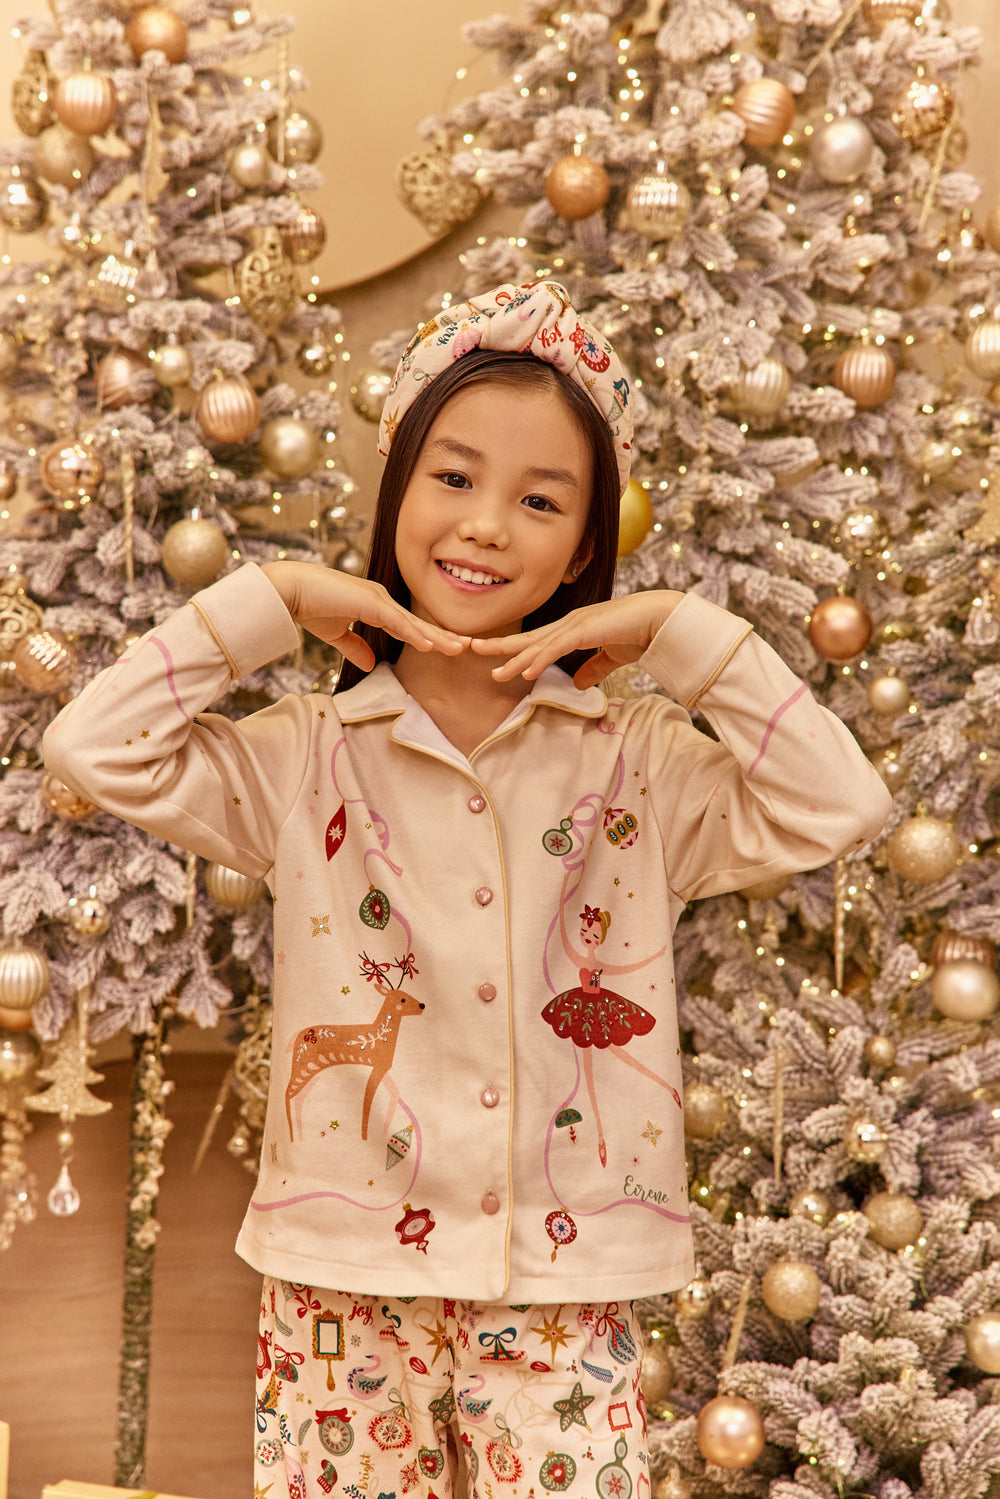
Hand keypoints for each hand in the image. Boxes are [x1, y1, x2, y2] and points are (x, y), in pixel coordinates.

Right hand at [261, 561, 467, 671]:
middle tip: (468, 646)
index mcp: (375, 605)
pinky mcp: (369, 602)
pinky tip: (430, 646)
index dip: (429, 636)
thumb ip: (355, 647)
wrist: (289, 591)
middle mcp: (381, 599)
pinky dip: (414, 634)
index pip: (408, 625)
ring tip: (459, 648)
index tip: (449, 647)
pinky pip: (397, 622)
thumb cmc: (309, 607)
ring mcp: (377, 599)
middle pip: (418, 623)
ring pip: (413, 623)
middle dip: (443, 636)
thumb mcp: (337, 634)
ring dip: (436, 637)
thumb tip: (371, 664)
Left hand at [470, 591, 683, 688]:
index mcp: (572, 629)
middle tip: (470, 649)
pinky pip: (556, 648)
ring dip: (515, 658)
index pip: (535, 641)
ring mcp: (575, 626)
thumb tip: (577, 684)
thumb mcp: (610, 658)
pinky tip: (525, 672)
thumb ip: (593, 669)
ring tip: (494, 671)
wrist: (659, 621)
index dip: (512, 648)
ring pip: (537, 645)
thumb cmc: (638, 634)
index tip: (490, 656)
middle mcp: (568, 625)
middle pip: (527, 638)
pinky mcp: (585, 631)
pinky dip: (539, 660)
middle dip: (499, 646)